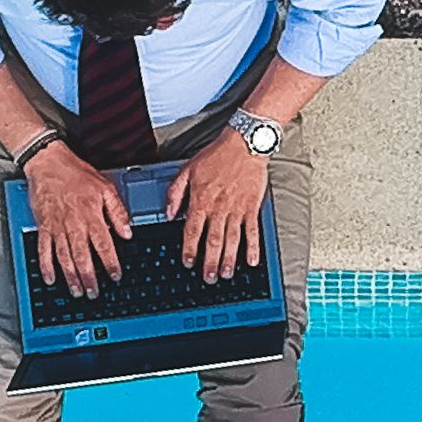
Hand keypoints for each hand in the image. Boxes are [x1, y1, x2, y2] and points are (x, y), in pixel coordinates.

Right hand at [26, 142, 128, 295]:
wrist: (48, 163)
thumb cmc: (76, 173)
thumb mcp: (105, 187)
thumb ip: (117, 211)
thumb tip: (127, 232)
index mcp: (91, 216)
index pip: (104, 245)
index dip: (110, 263)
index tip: (116, 276)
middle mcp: (74, 225)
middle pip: (83, 257)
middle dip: (89, 278)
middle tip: (94, 293)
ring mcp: (57, 227)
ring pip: (64, 257)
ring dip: (71, 277)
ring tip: (77, 291)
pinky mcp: (43, 226)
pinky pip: (44, 250)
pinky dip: (46, 266)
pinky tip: (51, 279)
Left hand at [166, 127, 271, 281]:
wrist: (244, 144)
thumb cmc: (217, 155)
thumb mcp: (187, 169)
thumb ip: (175, 192)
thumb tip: (168, 213)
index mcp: (201, 200)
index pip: (192, 230)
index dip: (190, 248)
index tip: (188, 262)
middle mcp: (219, 207)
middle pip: (213, 240)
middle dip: (210, 261)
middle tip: (208, 277)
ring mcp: (237, 209)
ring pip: (232, 239)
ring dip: (229, 259)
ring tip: (226, 274)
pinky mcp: (252, 207)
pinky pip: (252, 231)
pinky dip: (253, 247)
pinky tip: (252, 261)